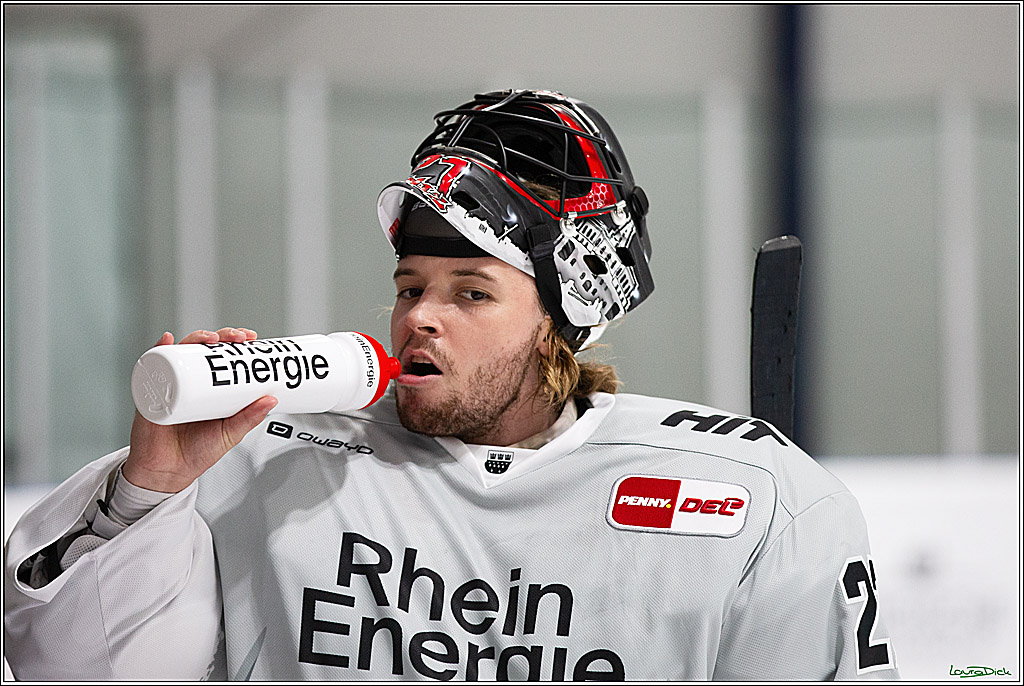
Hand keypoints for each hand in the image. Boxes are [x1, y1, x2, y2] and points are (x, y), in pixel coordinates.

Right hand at [123, 328, 277, 492]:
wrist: (166, 473)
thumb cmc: (196, 453)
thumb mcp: (229, 434)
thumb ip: (249, 419)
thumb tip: (272, 400)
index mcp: (210, 389)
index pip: (222, 357)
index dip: (235, 343)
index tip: (251, 338)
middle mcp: (190, 382)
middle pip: (203, 349)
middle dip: (220, 336)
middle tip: (237, 338)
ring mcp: (170, 384)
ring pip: (181, 353)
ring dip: (194, 339)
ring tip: (208, 339)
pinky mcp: (150, 393)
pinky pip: (151, 368)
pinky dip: (158, 351)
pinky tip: (167, 342)